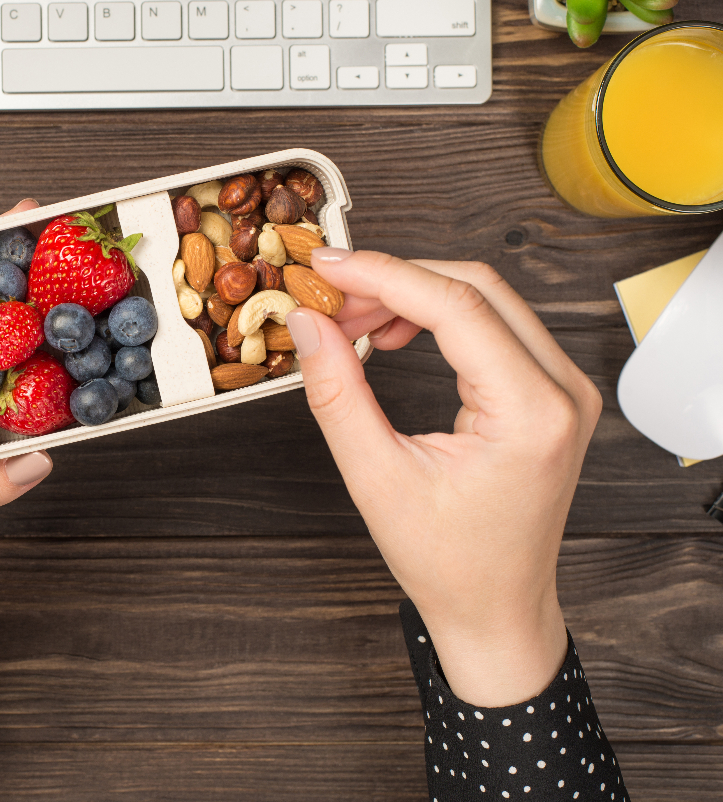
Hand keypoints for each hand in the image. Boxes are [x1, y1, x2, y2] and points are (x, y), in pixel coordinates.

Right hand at [285, 248, 601, 706]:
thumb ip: (337, 394)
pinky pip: (494, 326)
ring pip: (484, 299)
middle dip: (394, 281)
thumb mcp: (376, 478)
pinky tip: (393, 336)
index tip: (326, 266)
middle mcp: (561, 390)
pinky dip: (437, 318)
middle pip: (475, 287)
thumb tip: (308, 324)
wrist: (496, 607)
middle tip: (330, 298)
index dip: (383, 275)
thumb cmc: (448, 561)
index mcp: (530, 413)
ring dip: (414, 296)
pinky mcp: (550, 392)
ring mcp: (563, 388)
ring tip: (353, 323)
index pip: (456, 306)